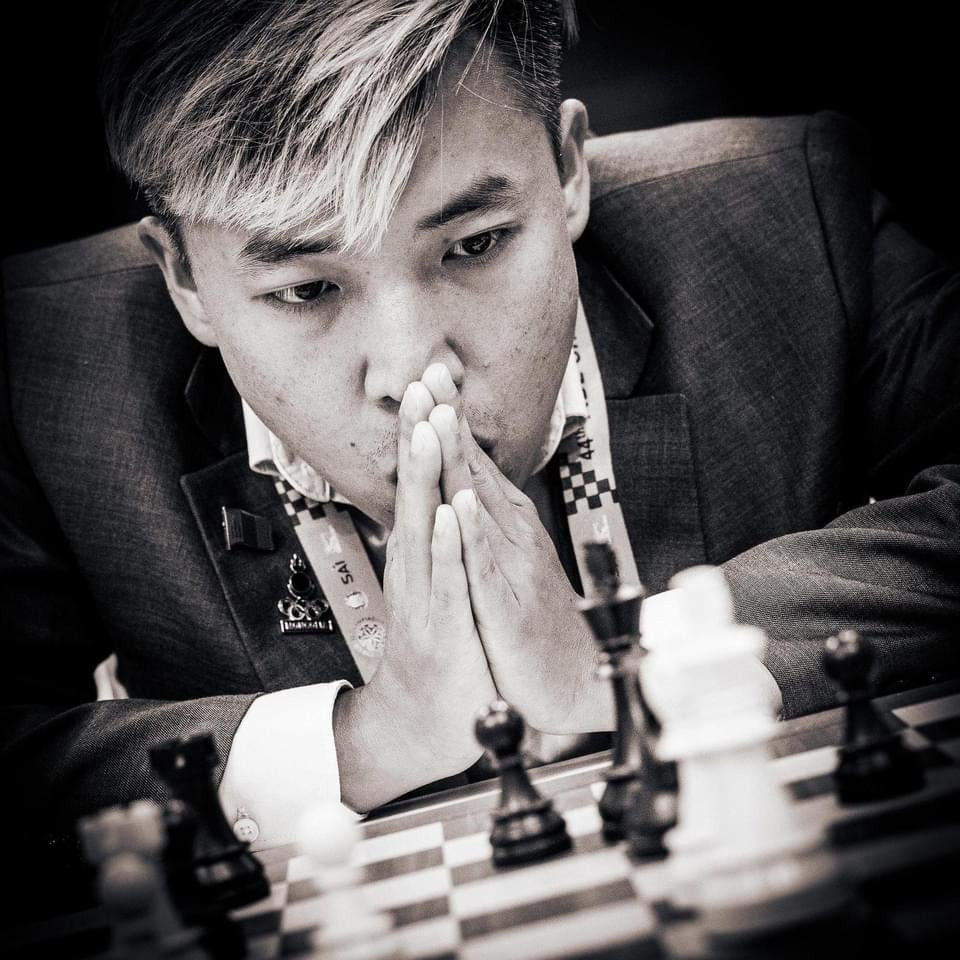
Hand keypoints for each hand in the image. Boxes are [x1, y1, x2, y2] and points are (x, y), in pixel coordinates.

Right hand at [335, 382, 496, 809]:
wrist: (421, 724)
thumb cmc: (437, 652)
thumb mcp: (434, 589)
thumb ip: (434, 545)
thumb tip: (438, 500)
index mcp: (419, 557)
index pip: (422, 486)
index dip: (424, 436)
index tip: (429, 387)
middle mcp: (415, 570)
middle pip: (416, 493)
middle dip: (418, 438)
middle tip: (419, 386)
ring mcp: (424, 599)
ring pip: (424, 528)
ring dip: (425, 478)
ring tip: (427, 430)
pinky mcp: (442, 630)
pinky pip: (446, 584)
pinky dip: (446, 548)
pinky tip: (448, 515)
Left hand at [420, 364, 612, 734]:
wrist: (570, 676)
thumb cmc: (537, 618)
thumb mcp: (509, 559)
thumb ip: (489, 519)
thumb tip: (469, 480)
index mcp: (506, 524)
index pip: (474, 462)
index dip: (450, 418)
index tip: (431, 375)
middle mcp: (511, 534)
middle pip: (475, 469)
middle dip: (450, 420)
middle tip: (432, 372)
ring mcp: (511, 565)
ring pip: (479, 504)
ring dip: (459, 460)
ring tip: (440, 418)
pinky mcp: (507, 604)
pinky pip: (486, 564)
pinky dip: (474, 534)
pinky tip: (460, 506)